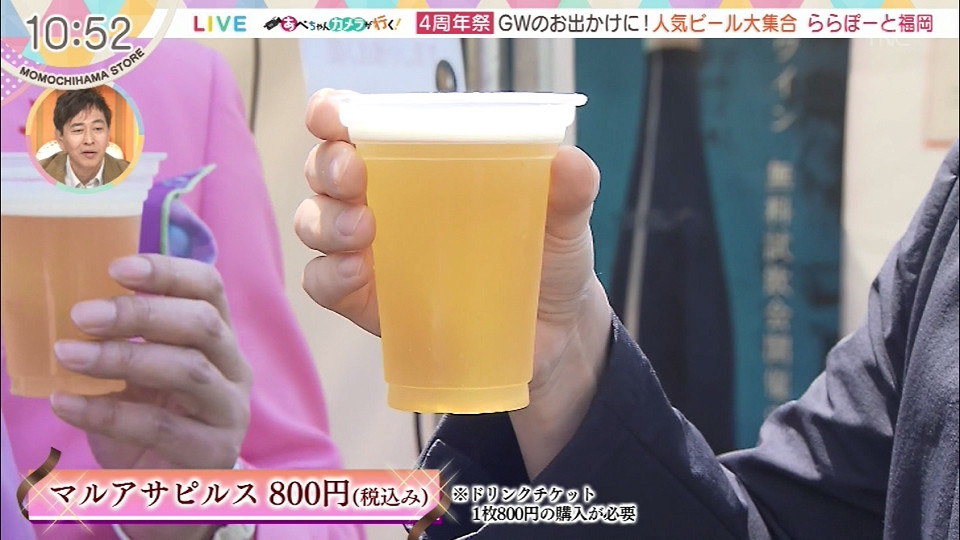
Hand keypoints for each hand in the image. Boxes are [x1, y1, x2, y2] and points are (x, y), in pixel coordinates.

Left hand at [50, 254, 251, 472]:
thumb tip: (76, 304)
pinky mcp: (213, 452)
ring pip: (189, 371)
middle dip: (141, 314)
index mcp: (219, 339)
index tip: (115, 268)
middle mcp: (234, 369)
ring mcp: (229, 411)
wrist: (167, 492)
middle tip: (82, 315)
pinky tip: (65, 402)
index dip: (168, 272)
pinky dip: (107, 412)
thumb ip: (126, 341)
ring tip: (67, 355)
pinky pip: (160, 426)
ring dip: (122, 359)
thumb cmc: (150, 420)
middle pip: (203, 325)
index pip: (210, 289)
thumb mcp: (140, 373)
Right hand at [296, 90, 611, 477]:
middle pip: (324, 167)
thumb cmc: (547, 258)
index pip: (359, 122)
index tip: (336, 116)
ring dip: (325, 219)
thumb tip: (568, 162)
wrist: (552, 334)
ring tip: (362, 231)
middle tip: (355, 176)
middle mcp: (381, 199)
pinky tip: (357, 275)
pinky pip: (322, 282)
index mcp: (420, 162)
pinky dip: (329, 275)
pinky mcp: (366, 301)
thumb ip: (569, 189)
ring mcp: (368, 252)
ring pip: (313, 221)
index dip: (334, 111)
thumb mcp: (564, 220)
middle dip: (328, 165)